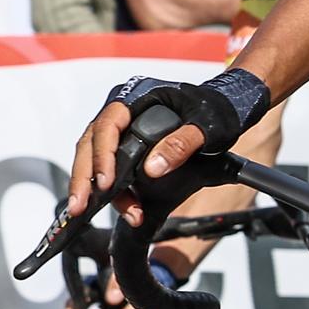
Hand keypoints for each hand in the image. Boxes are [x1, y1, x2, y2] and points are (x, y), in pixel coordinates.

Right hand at [65, 69, 270, 223]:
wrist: (227, 110)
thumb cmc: (217, 110)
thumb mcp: (206, 126)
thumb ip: (181, 143)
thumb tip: (152, 168)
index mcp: (138, 96)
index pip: (108, 124)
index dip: (101, 154)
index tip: (106, 182)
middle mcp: (125, 110)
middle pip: (91, 143)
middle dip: (84, 177)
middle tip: (80, 206)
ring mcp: (124, 128)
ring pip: (97, 158)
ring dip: (98, 189)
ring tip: (119, 213)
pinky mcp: (130, 146)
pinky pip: (113, 168)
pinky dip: (118, 190)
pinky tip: (130, 208)